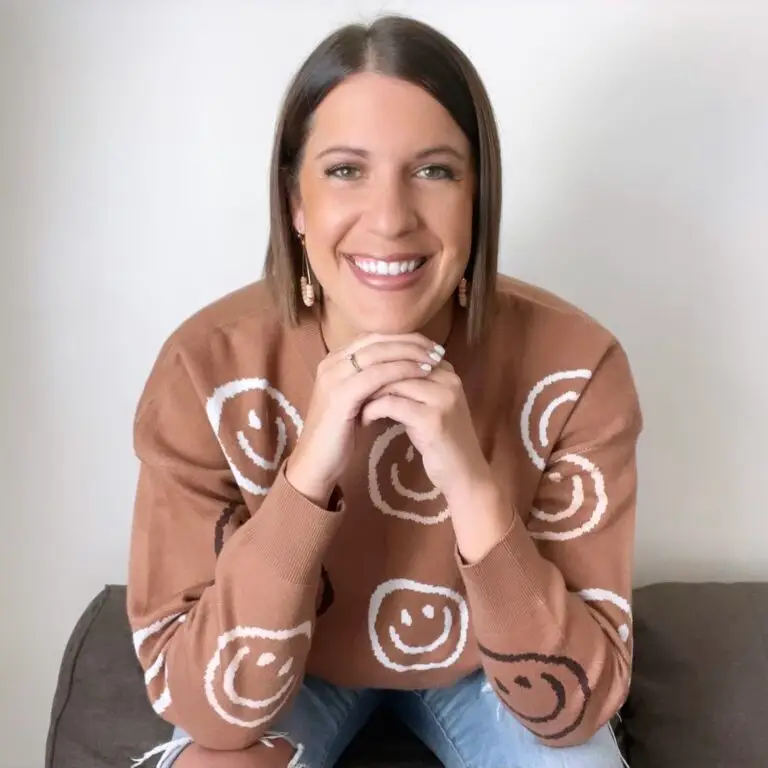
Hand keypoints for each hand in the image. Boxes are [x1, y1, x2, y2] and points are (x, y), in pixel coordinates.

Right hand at [285, 334, 444, 505]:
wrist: (316, 462)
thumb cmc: (339, 434)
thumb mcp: (356, 400)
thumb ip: (371, 381)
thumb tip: (403, 368)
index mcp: (334, 361)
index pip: (373, 337)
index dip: (403, 337)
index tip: (429, 345)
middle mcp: (331, 363)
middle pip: (377, 340)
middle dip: (410, 342)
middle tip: (437, 349)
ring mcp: (334, 377)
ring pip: (378, 353)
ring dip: (410, 354)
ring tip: (434, 360)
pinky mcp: (340, 395)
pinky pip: (377, 375)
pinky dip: (402, 370)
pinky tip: (421, 374)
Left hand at [360, 360, 491, 503]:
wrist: (463, 473)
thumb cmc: (440, 440)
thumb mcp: (428, 406)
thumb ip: (411, 385)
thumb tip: (376, 367)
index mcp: (447, 372)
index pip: (406, 352)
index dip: (379, 362)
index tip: (358, 374)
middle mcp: (448, 379)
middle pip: (399, 364)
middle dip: (371, 375)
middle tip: (350, 387)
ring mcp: (442, 398)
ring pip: (393, 382)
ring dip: (368, 392)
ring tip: (354, 403)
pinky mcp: (432, 419)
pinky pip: (392, 404)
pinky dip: (373, 410)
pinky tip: (364, 419)